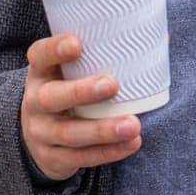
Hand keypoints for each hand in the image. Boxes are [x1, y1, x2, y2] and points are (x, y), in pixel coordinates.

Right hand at [21, 34, 141, 181]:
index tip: (77, 44)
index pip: (39, 56)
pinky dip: (108, 152)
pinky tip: (130, 143)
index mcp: (41, 73)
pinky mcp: (53, 157)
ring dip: (102, 130)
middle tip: (112, 85)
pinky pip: (81, 158)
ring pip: (69, 133)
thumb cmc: (67, 90)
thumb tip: (159, 37)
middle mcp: (36, 101)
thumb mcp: (70, 72)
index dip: (55, 49)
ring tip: (133, 124)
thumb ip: (103, 55)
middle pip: (52, 97)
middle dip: (81, 91)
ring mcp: (41, 132)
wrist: (37, 136)